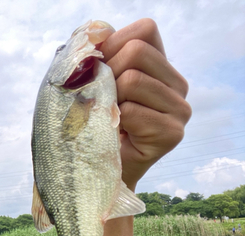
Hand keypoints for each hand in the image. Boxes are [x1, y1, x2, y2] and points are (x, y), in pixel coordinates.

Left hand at [99, 18, 191, 190]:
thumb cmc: (92, 122)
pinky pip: (132, 111)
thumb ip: (99, 56)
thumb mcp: (93, 84)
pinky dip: (114, 121)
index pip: (145, 31)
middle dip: (107, 74)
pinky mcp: (173, 133)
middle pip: (137, 51)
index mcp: (160, 66)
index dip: (113, 46)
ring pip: (133, 80)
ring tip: (108, 118)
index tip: (97, 71)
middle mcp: (177, 83)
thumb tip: (97, 34)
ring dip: (109, 99)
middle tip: (102, 102)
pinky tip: (116, 134)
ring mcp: (180, 108)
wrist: (96, 167)